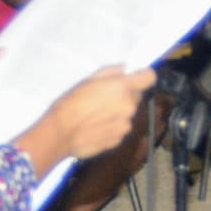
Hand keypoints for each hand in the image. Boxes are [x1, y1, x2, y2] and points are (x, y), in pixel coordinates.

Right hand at [35, 64, 156, 160]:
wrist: (62, 132)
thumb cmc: (72, 102)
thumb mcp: (88, 80)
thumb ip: (110, 72)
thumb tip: (124, 69)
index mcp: (123, 87)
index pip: (149, 77)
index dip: (143, 77)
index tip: (135, 79)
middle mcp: (129, 106)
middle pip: (136, 97)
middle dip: (125, 96)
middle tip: (105, 99)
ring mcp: (126, 125)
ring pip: (128, 114)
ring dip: (118, 113)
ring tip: (97, 116)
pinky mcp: (119, 140)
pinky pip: (120, 129)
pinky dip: (112, 127)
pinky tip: (96, 128)